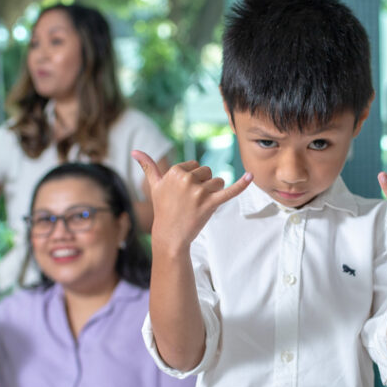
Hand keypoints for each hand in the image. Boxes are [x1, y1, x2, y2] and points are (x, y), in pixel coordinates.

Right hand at [132, 150, 252, 252]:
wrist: (170, 235)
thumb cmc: (163, 209)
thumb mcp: (155, 186)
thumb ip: (148, 167)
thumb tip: (135, 151)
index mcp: (175, 171)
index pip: (195, 166)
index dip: (192, 179)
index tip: (182, 192)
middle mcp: (187, 179)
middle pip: (207, 172)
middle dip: (203, 185)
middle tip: (190, 201)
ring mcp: (199, 192)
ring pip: (218, 182)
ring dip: (213, 193)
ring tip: (199, 205)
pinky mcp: (211, 204)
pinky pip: (229, 191)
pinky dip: (242, 184)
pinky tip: (251, 176)